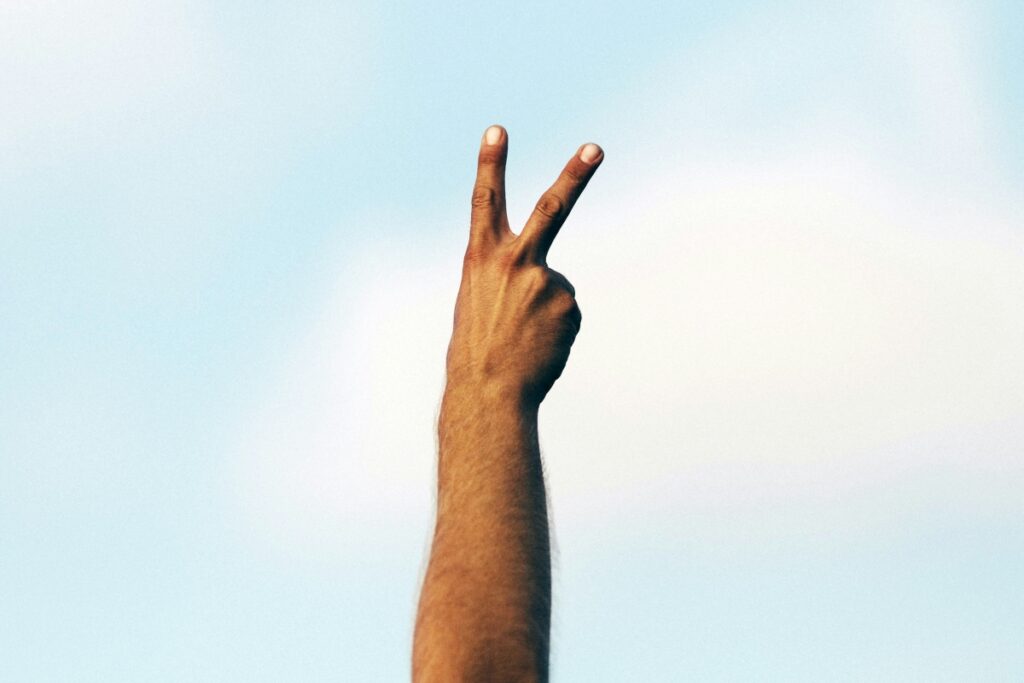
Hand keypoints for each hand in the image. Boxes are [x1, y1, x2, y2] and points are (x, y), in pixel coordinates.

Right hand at [445, 125, 603, 407]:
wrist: (489, 390)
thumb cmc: (477, 347)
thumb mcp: (476, 299)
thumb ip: (505, 275)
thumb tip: (548, 278)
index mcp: (480, 258)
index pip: (484, 202)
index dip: (489, 164)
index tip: (497, 130)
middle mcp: (514, 261)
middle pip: (550, 209)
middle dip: (574, 176)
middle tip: (595, 148)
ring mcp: (545, 281)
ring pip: (555, 285)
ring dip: (543, 310)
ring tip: (522, 337)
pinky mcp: (569, 303)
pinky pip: (567, 309)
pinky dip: (556, 327)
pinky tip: (539, 345)